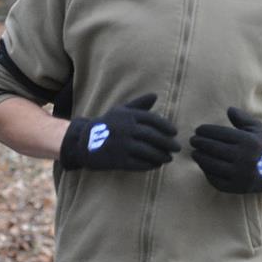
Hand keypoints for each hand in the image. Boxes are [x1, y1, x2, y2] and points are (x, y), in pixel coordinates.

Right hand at [59, 93, 179, 170]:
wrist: (84, 142)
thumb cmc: (106, 124)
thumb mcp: (120, 111)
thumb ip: (139, 104)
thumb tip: (155, 95)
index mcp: (127, 116)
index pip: (152, 120)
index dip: (166, 126)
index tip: (175, 132)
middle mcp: (125, 129)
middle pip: (152, 136)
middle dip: (167, 143)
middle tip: (177, 148)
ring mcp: (122, 145)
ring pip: (148, 151)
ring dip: (161, 155)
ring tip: (169, 158)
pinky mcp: (118, 160)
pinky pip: (139, 164)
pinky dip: (150, 165)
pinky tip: (156, 165)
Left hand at [190, 107, 261, 192]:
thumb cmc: (261, 145)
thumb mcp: (257, 128)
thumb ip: (242, 118)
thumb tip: (229, 110)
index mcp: (248, 142)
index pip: (221, 134)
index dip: (206, 131)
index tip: (198, 130)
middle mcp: (244, 158)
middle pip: (214, 149)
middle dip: (200, 143)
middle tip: (192, 140)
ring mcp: (240, 175)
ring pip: (212, 165)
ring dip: (200, 157)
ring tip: (194, 152)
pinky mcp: (236, 187)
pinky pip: (216, 180)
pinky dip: (207, 172)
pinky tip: (203, 165)